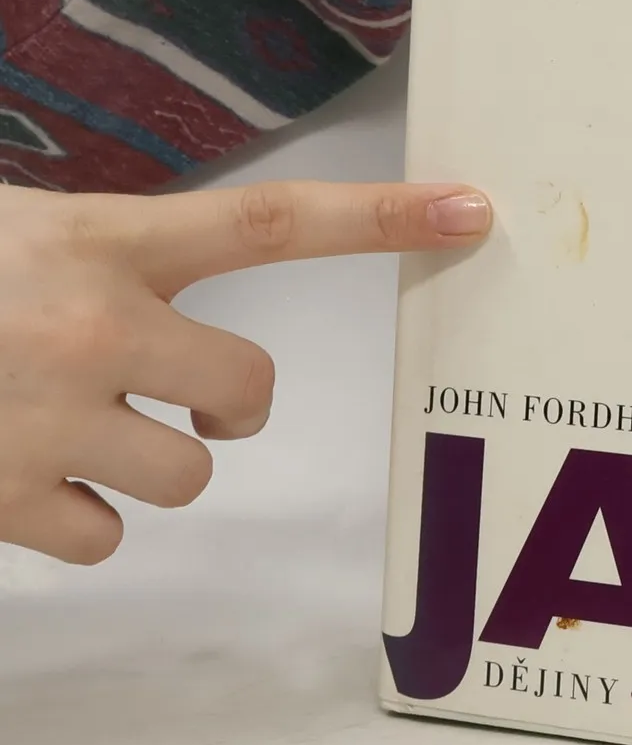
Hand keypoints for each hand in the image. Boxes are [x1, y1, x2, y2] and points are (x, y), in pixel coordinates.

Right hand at [0, 181, 490, 563]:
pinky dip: (73, 515)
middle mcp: (94, 327)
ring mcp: (50, 422)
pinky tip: (13, 470)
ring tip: (58, 422)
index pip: (273, 218)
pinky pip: (106, 536)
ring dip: (144, 460)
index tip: (473, 208)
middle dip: (225, 397)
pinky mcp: (6, 500)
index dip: (382, 217)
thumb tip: (165, 290)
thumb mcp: (22, 233)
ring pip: (187, 475)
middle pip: (251, 390)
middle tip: (166, 384)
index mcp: (103, 240)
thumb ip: (106, 255)